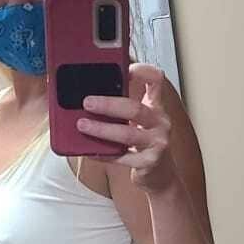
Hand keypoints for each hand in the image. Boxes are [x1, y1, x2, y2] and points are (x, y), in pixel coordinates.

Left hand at [75, 63, 173, 190]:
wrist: (160, 176)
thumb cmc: (144, 144)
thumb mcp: (140, 122)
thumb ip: (124, 108)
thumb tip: (91, 97)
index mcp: (156, 107)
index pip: (156, 80)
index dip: (142, 71)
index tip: (124, 68)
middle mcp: (160, 122)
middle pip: (135, 108)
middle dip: (108, 104)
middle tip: (87, 102)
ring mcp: (157, 143)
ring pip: (127, 134)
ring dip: (102, 129)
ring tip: (82, 125)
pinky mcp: (149, 162)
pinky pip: (122, 157)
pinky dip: (104, 154)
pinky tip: (90, 151)